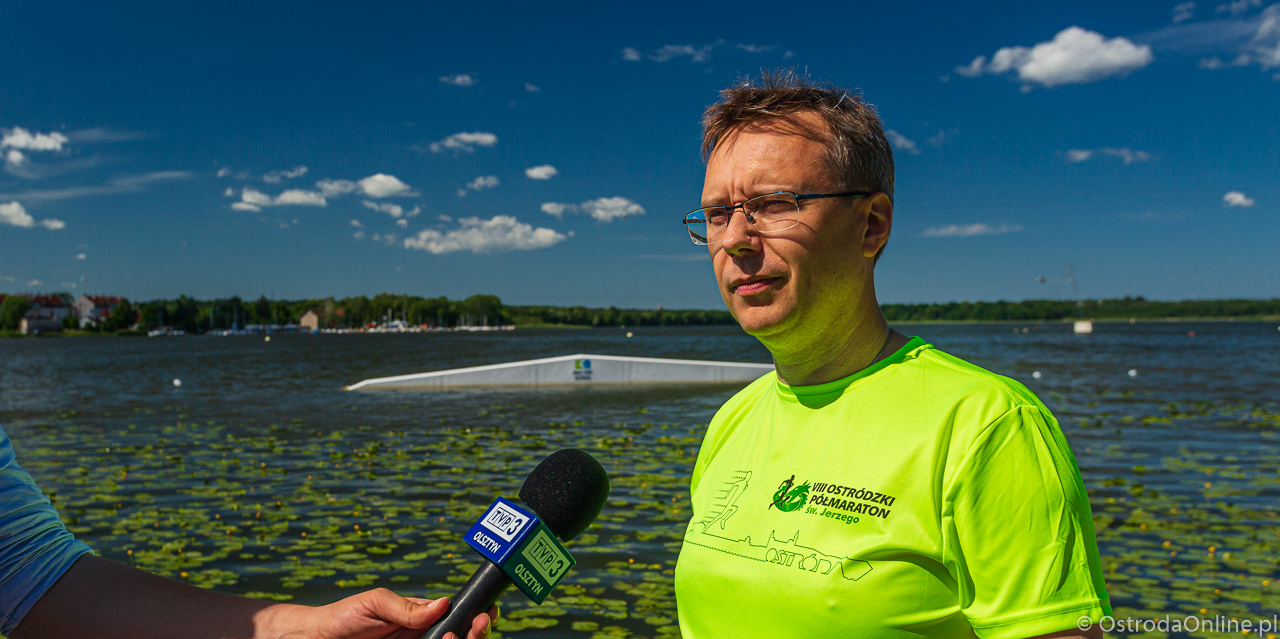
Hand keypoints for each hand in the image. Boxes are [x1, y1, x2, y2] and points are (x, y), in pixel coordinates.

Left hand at [295, 589, 498, 638]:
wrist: (317, 638)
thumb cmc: (346, 616)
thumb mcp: (377, 603)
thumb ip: (408, 607)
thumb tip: (443, 603)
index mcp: (423, 617)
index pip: (458, 616)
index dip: (477, 615)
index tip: (486, 612)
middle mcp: (424, 636)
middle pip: (462, 637)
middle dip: (477, 632)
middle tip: (478, 624)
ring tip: (451, 638)